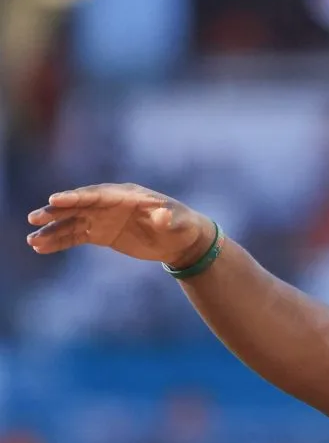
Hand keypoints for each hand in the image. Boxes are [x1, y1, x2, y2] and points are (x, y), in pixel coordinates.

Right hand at [26, 183, 215, 267]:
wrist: (181, 240)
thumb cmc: (182, 225)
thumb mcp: (179, 222)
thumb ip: (169, 218)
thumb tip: (163, 216)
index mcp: (127, 195)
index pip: (97, 194)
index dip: (76, 197)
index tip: (55, 200)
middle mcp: (111, 204)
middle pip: (79, 206)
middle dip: (57, 211)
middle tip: (34, 218)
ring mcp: (104, 218)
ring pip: (73, 222)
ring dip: (53, 230)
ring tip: (32, 240)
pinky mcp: (102, 233)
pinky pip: (76, 236)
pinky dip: (60, 241)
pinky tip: (41, 248)